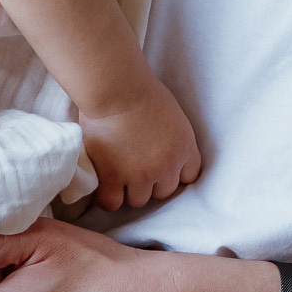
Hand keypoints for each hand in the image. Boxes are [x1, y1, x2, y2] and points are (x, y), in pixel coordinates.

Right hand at [78, 78, 201, 213]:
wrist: (116, 88)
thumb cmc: (139, 89)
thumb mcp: (170, 113)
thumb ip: (169, 137)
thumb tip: (157, 148)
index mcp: (184, 147)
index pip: (189, 176)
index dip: (173, 173)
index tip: (160, 168)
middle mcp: (166, 166)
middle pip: (163, 192)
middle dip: (150, 183)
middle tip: (133, 167)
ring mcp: (140, 175)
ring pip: (138, 201)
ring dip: (128, 190)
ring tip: (115, 173)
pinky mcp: (113, 178)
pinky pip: (112, 203)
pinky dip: (107, 196)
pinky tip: (102, 182)